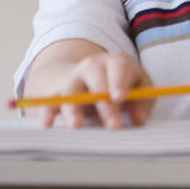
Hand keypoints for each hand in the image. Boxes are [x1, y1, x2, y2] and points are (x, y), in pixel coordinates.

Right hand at [37, 52, 156, 129]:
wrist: (92, 76)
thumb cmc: (124, 85)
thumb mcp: (140, 88)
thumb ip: (142, 102)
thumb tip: (139, 120)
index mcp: (116, 62)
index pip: (118, 67)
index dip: (118, 82)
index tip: (120, 98)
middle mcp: (93, 66)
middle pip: (95, 79)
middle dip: (104, 104)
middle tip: (113, 125)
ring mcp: (74, 79)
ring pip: (71, 91)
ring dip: (74, 109)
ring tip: (77, 126)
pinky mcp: (59, 94)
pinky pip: (51, 102)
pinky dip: (47, 112)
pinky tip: (47, 123)